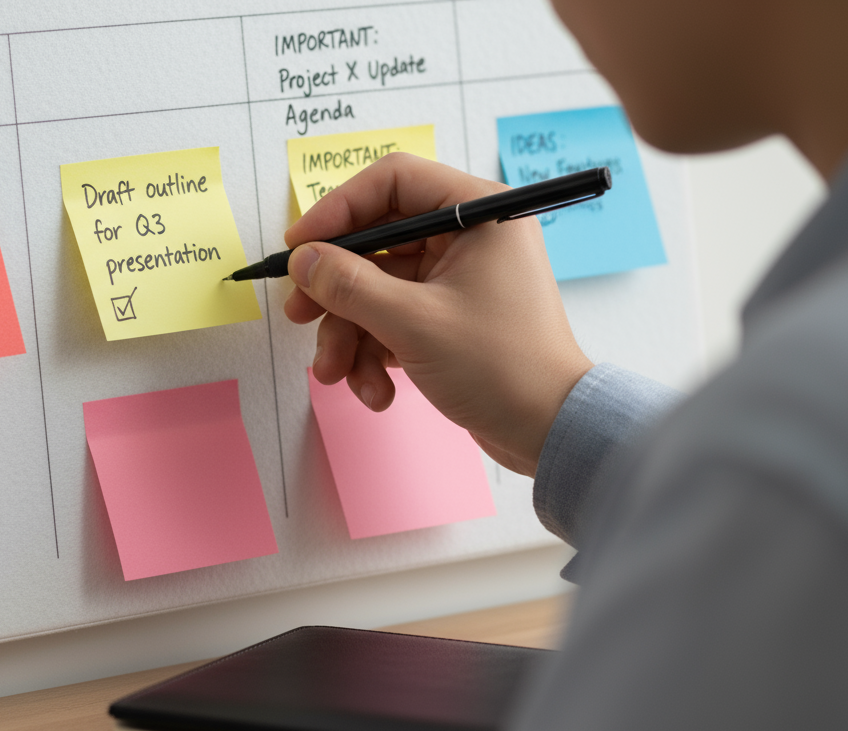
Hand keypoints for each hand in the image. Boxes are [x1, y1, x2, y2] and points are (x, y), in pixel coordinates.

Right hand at [284, 153, 592, 475]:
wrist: (548, 431)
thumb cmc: (503, 367)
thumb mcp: (413, 322)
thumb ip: (349, 285)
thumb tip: (303, 260)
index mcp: (478, 214)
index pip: (393, 182)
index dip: (338, 210)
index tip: (300, 245)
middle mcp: (470, 237)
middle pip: (377, 241)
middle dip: (335, 288)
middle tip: (299, 313)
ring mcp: (458, 278)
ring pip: (377, 287)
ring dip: (350, 332)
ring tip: (338, 373)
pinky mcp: (449, 315)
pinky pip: (392, 318)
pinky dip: (374, 352)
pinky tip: (376, 389)